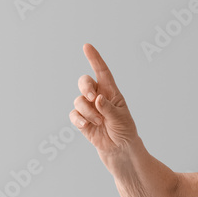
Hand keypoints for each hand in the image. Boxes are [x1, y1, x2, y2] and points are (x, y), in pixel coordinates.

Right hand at [69, 43, 138, 159]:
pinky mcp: (82, 120)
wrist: (119, 150)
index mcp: (111, 92)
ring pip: (79, 100)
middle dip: (85, 87)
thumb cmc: (124, 131)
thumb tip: (97, 99)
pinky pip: (74, 114)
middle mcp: (98, 96)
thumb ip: (108, 108)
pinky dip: (79, 119)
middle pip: (84, 82)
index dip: (94, 59)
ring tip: (98, 122)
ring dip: (88, 111)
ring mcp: (89, 108)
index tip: (87, 46)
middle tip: (92, 97)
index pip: (102, 71)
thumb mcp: (120, 119)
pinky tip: (86, 126)